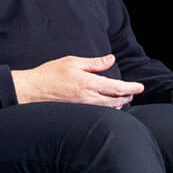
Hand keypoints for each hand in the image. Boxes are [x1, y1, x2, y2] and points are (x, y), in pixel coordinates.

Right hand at [11, 54, 143, 107]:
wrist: (32, 91)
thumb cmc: (50, 74)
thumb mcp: (72, 62)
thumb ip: (94, 63)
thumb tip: (111, 59)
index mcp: (89, 83)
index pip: (117, 87)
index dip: (131, 88)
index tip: (140, 87)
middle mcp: (89, 98)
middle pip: (116, 100)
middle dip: (127, 96)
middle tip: (134, 92)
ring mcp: (84, 107)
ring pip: (109, 109)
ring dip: (119, 104)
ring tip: (124, 99)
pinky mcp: (78, 112)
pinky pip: (99, 112)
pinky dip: (108, 109)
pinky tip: (108, 106)